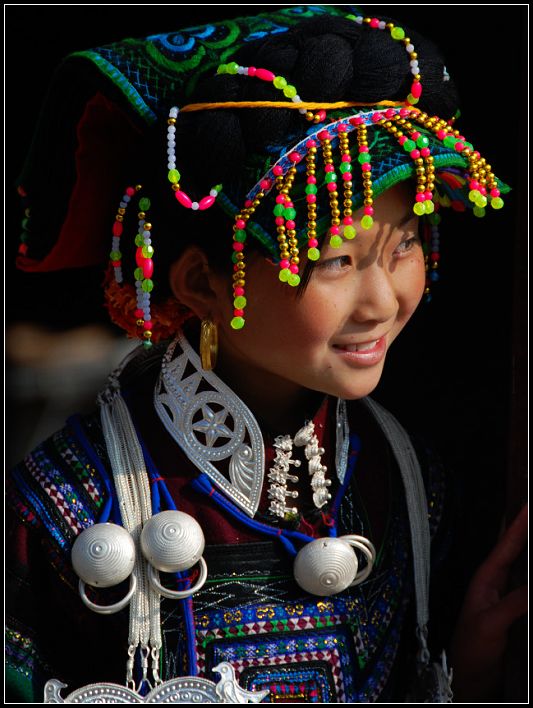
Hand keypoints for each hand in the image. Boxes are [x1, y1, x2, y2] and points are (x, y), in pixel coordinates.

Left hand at [450, 504, 527, 701]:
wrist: (468, 679)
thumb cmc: (471, 649)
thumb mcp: (491, 624)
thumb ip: (515, 603)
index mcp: (486, 579)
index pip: (506, 545)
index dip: (519, 524)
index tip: (530, 504)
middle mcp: (498, 583)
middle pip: (518, 552)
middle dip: (529, 532)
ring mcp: (508, 597)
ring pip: (526, 570)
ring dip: (532, 554)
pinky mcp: (517, 614)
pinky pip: (530, 592)